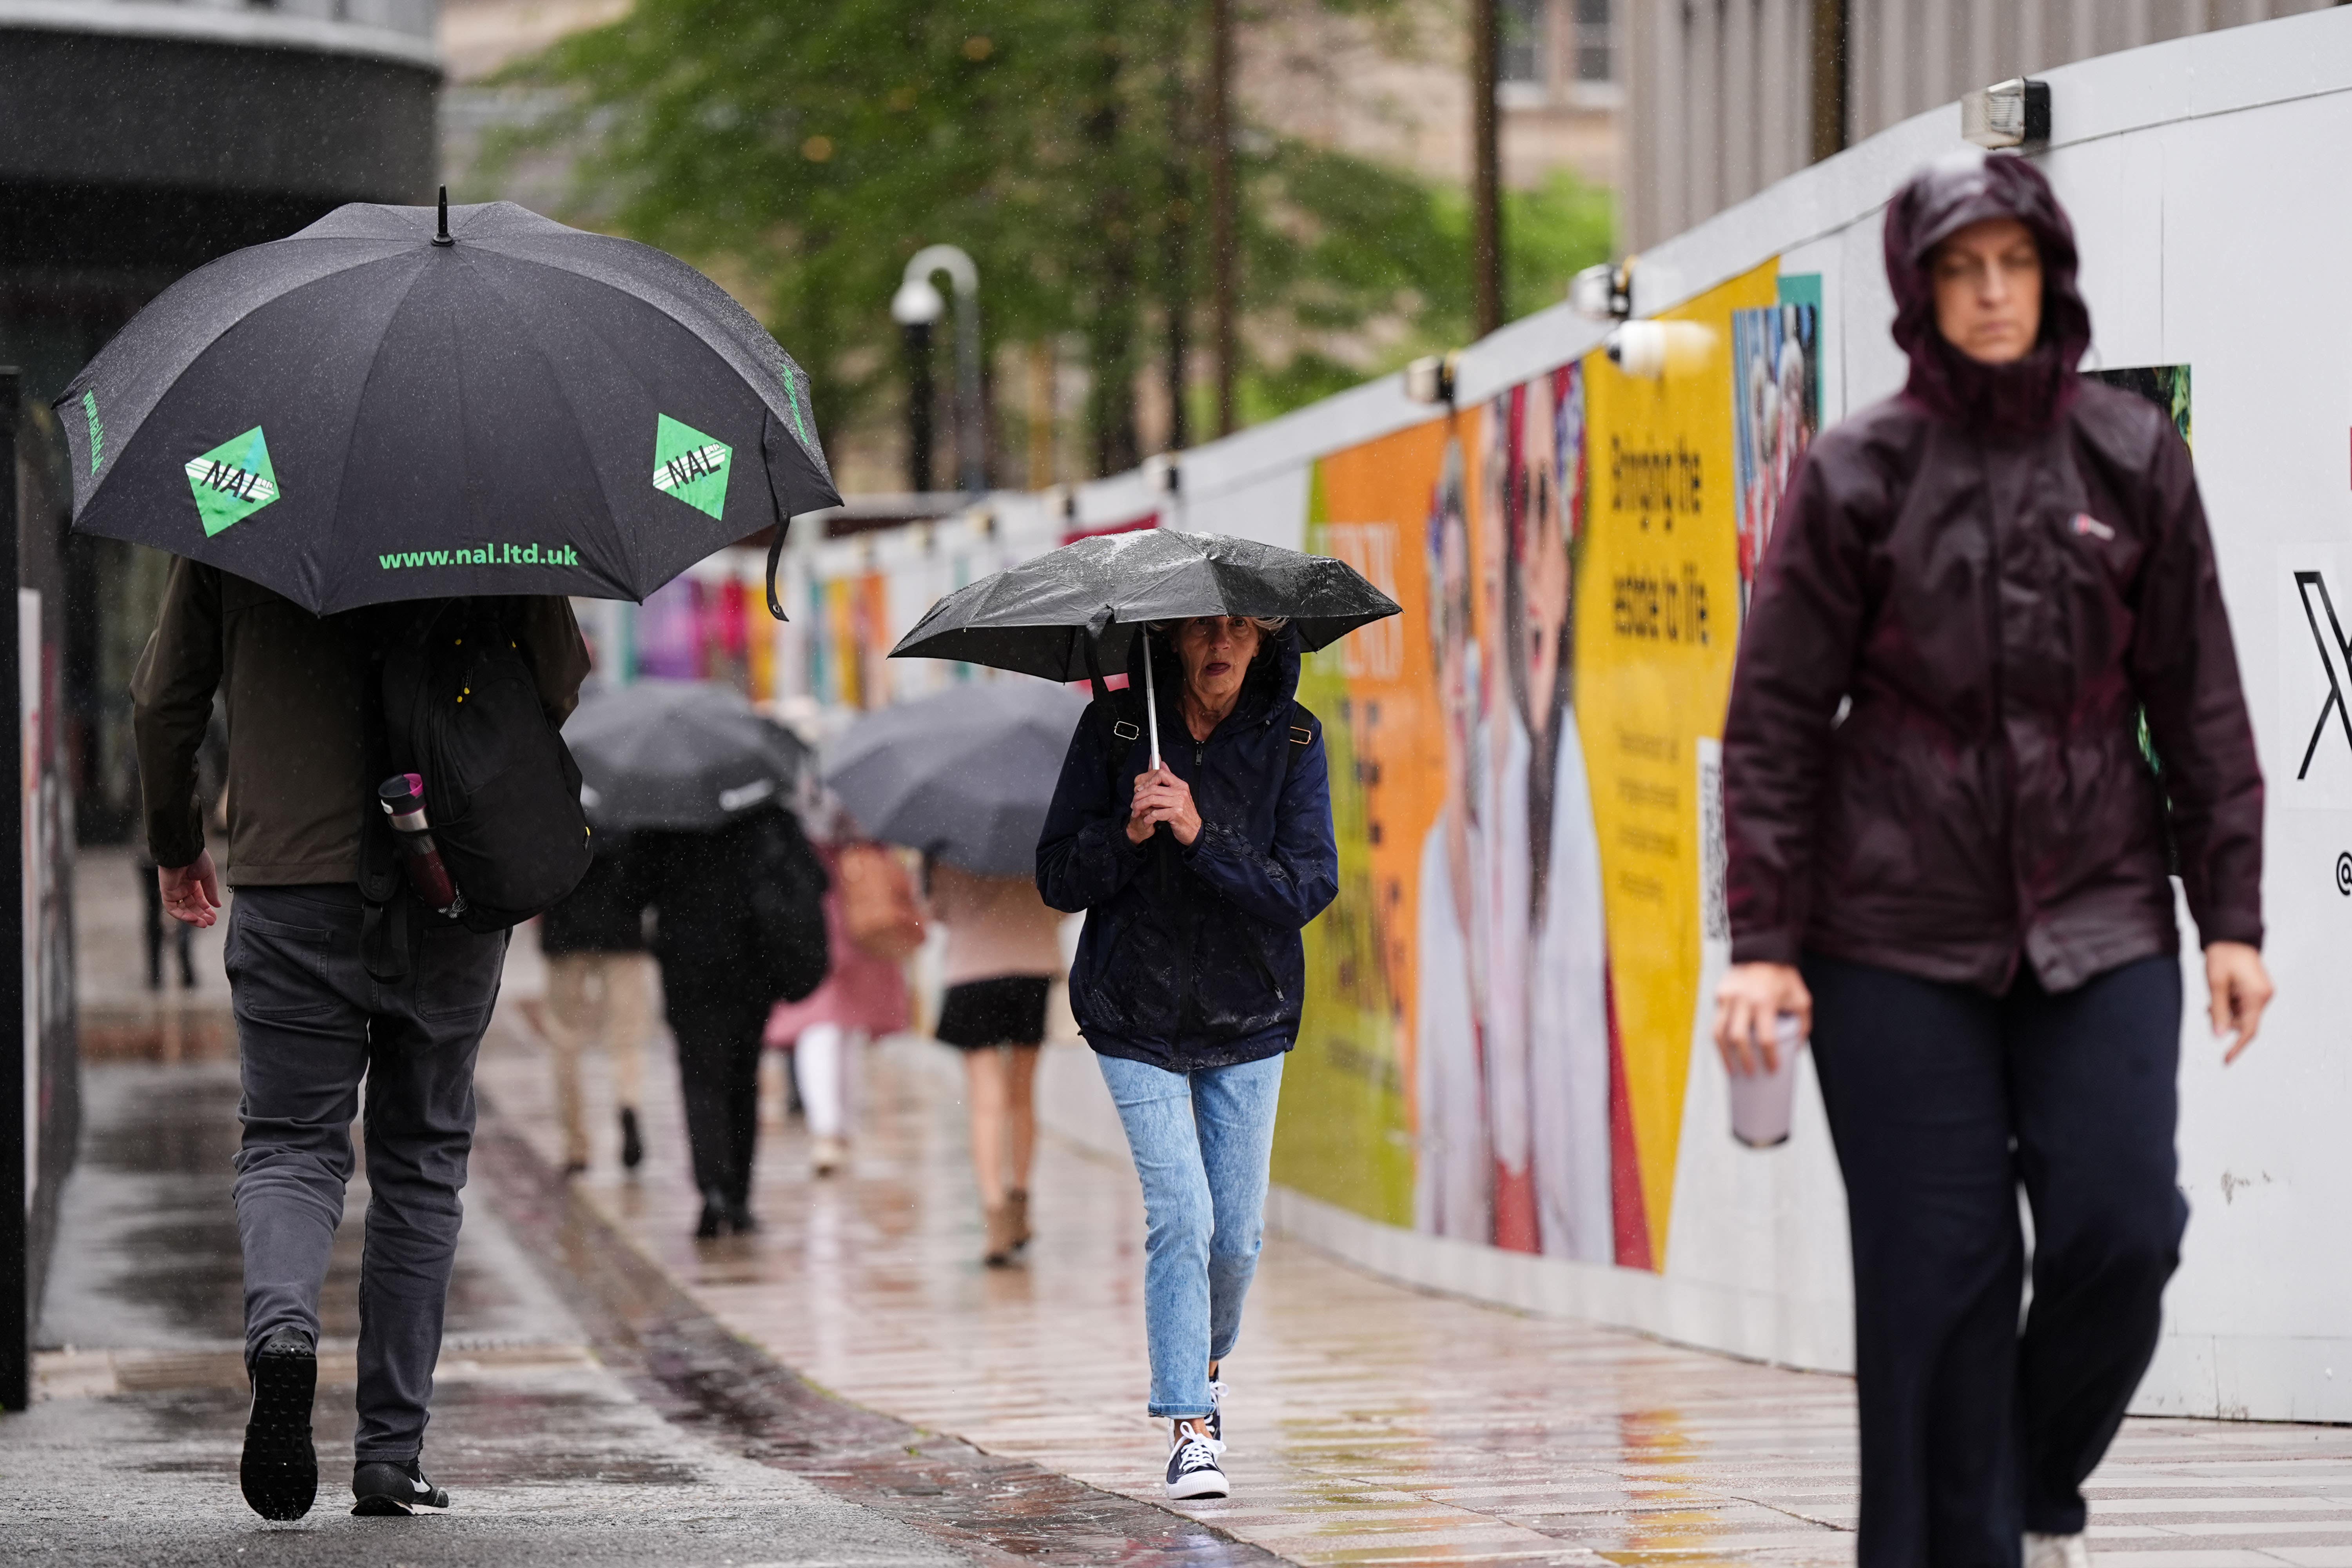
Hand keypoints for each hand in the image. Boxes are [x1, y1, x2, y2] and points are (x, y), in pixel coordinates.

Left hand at [158, 851, 221, 928]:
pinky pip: (172, 908)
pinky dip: (182, 915)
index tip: (214, 917)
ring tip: (204, 924)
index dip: (206, 909)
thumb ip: (211, 891)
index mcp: (193, 883)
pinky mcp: (166, 893)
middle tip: (211, 923)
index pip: (199, 901)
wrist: (184, 852)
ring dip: (192, 918)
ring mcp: (174, 891)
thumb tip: (217, 906)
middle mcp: (183, 889)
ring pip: (182, 910)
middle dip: (201, 916)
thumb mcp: (208, 876)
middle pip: (191, 907)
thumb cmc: (197, 859)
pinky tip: (193, 919)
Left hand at [1126, 766, 1201, 846]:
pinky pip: (1156, 813)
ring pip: (1152, 800)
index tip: (1140, 789)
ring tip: (1136, 811)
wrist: (1195, 830)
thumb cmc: (1185, 813)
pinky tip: (1147, 820)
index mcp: (1180, 785)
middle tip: (1134, 803)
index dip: (1148, 781)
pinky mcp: (1176, 814)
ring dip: (1140, 806)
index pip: (1161, 774)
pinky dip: (1148, 817)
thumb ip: (1169, 779)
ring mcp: (1179, 803)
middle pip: (1153, 788)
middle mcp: (1180, 792)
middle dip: (1139, 796)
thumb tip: (1162, 763)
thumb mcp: (1179, 794)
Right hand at [1712, 961, 1810, 1076]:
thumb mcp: (1801, 999)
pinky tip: (1724, 1053)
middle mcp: (1742, 999)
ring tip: (1732, 1071)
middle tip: (1752, 1074)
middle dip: (1744, 1061)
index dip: (1769, 1058)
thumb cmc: (1785, 978)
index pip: (1765, 1038)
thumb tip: (1794, 1049)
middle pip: (1738, 1039)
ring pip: (1719, 1032)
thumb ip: (1802, 1024)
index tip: (1773, 1069)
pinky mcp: (1718, 994)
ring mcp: (1727, 996)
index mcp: (1765, 1001)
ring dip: (1725, 1055)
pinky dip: (1719, 1041)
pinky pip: (1716, 1022)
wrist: (1763, 950)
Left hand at [2206, 940, 2271, 1064]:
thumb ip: (2218, 1011)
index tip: (2225, 1061)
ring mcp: (2263, 992)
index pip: (2248, 1030)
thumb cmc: (2222, 956)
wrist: (2231, 935)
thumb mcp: (2215, 985)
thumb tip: (2218, 1036)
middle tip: (2208, 1008)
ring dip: (2226, 1012)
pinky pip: (2244, 1005)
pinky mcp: (2258, 989)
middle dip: (2225, 1021)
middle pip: (2244, 1022)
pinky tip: (2219, 997)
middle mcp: (2265, 996)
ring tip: (2212, 1000)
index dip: (2236, 1047)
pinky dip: (2230, 1005)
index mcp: (2257, 996)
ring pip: (2243, 1014)